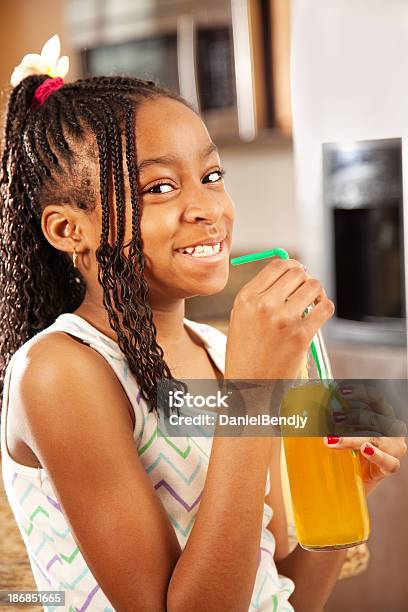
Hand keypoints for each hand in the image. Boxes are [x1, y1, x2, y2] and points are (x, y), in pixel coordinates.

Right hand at [225, 257, 334, 380]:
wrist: (250, 386)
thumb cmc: (246, 353)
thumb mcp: (240, 318)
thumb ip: (260, 294)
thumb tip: (291, 272)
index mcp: (245, 298)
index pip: (277, 265)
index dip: (292, 266)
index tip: (296, 274)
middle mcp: (263, 305)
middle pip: (297, 273)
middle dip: (305, 279)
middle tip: (305, 291)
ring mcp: (283, 320)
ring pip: (314, 286)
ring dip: (317, 292)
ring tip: (311, 303)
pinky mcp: (301, 335)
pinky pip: (325, 307)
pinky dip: (325, 307)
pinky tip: (317, 314)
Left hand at [324, 382, 406, 494]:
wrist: (356, 480)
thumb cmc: (351, 450)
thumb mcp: (345, 430)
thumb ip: (339, 418)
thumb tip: (315, 403)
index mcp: (383, 415)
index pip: (377, 398)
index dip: (360, 393)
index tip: (341, 392)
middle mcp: (392, 429)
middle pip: (375, 417)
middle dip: (351, 416)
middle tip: (332, 418)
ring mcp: (395, 448)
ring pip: (376, 438)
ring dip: (353, 437)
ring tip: (333, 439)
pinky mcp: (391, 466)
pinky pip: (387, 461)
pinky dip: (376, 455)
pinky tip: (365, 449)